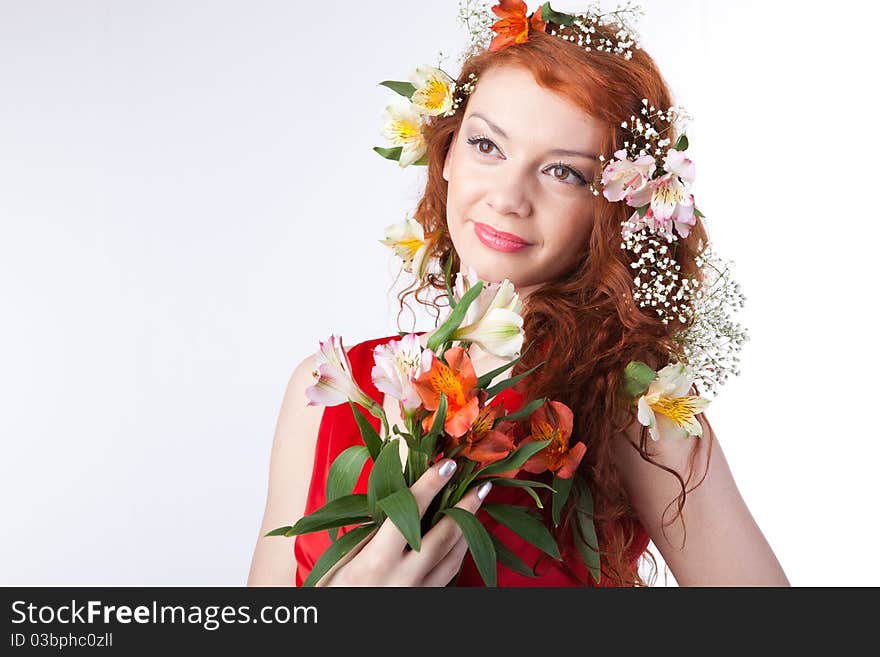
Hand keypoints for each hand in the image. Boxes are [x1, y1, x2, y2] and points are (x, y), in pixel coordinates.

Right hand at [315, 459, 491, 586]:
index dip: (430, 486)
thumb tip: (399, 496)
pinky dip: (458, 551)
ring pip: (453, 557)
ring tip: (476, 504)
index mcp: (377, 560)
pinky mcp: (426, 602)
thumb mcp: (346, 556)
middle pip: (443, 537)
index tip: (448, 464)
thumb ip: (374, 530)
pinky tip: (462, 536)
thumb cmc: (335, 590)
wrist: (341, 629)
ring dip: (468, 529)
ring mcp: (418, 593)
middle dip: (465, 507)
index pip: (409, 513)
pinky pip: (450, 574)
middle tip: (480, 484)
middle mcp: (402, 578)